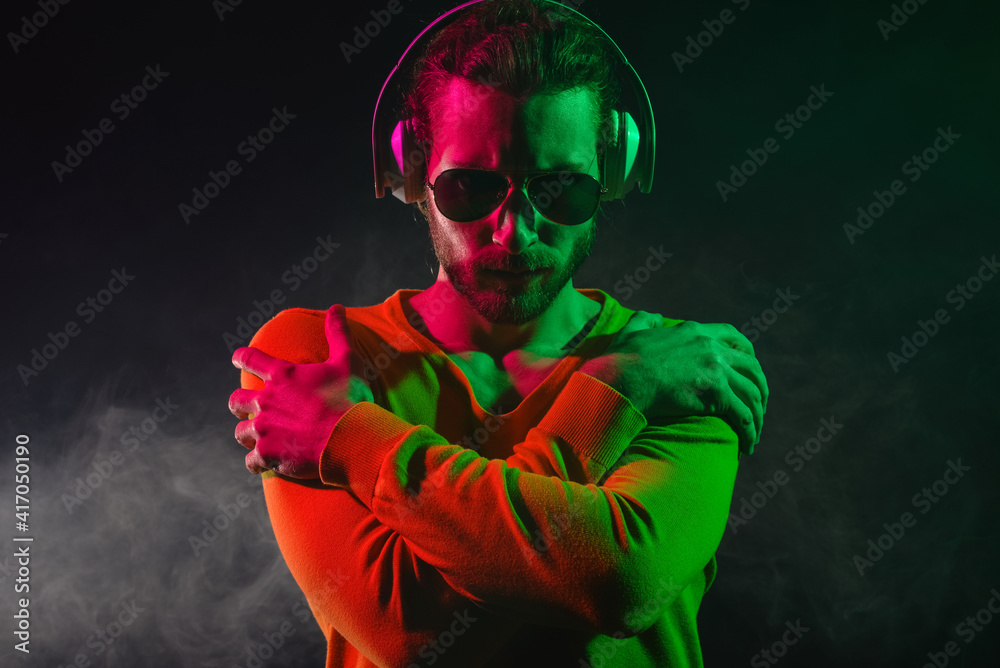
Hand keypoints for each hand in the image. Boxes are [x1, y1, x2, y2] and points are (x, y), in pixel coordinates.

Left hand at [228, 304, 373, 477]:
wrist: (348, 439)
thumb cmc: (349, 399)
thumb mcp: (347, 361)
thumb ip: (338, 333)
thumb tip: (337, 307)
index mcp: (282, 375)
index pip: (250, 359)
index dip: (242, 357)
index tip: (237, 358)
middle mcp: (266, 401)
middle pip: (236, 400)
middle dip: (240, 404)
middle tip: (248, 409)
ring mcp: (264, 430)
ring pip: (241, 432)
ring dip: (250, 434)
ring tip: (260, 439)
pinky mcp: (267, 455)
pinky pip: (251, 462)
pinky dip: (258, 463)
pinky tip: (266, 464)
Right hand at [579, 313, 767, 454]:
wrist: (621, 379)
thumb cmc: (621, 360)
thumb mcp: (633, 330)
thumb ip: (646, 320)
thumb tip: (654, 317)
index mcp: (695, 332)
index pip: (733, 336)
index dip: (747, 353)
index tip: (750, 369)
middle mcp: (711, 347)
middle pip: (751, 366)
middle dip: (759, 387)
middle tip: (758, 406)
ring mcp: (716, 369)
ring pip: (751, 393)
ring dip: (757, 415)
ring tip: (754, 433)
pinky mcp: (715, 393)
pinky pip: (743, 415)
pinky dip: (750, 431)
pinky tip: (747, 445)